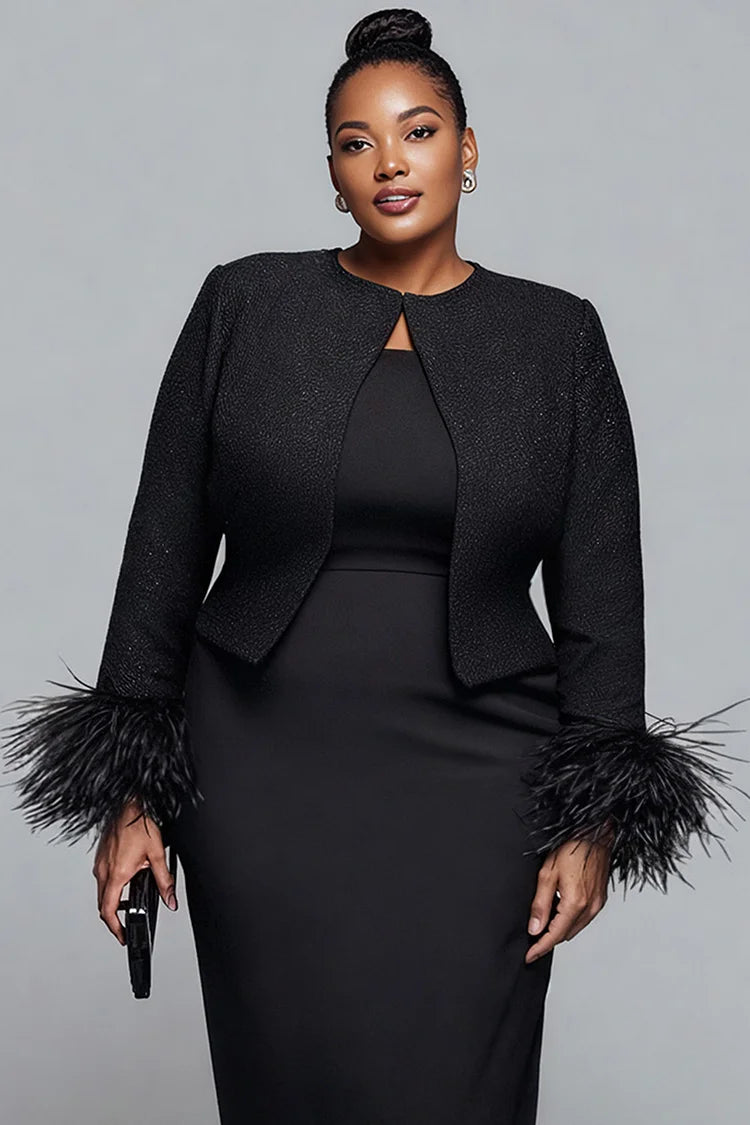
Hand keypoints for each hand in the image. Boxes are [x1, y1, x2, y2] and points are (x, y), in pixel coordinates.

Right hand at [92, 800, 177, 945]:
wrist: (128, 804)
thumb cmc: (139, 824)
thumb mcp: (157, 855)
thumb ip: (164, 881)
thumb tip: (170, 900)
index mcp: (117, 874)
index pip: (108, 911)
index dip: (115, 928)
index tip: (122, 936)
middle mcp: (104, 871)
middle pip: (103, 904)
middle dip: (113, 919)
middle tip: (125, 927)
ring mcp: (100, 864)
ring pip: (102, 892)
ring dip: (112, 902)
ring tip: (128, 905)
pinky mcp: (101, 857)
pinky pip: (103, 878)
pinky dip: (111, 887)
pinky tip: (125, 882)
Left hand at [525, 829, 612, 963]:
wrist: (595, 833)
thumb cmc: (571, 847)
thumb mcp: (547, 873)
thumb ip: (540, 904)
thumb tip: (534, 929)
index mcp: (575, 903)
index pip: (554, 936)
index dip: (540, 948)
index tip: (529, 957)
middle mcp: (589, 908)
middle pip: (565, 934)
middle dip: (548, 939)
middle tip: (531, 939)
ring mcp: (597, 904)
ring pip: (574, 928)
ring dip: (559, 929)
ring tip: (543, 923)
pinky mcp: (600, 899)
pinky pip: (583, 918)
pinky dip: (570, 919)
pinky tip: (559, 909)